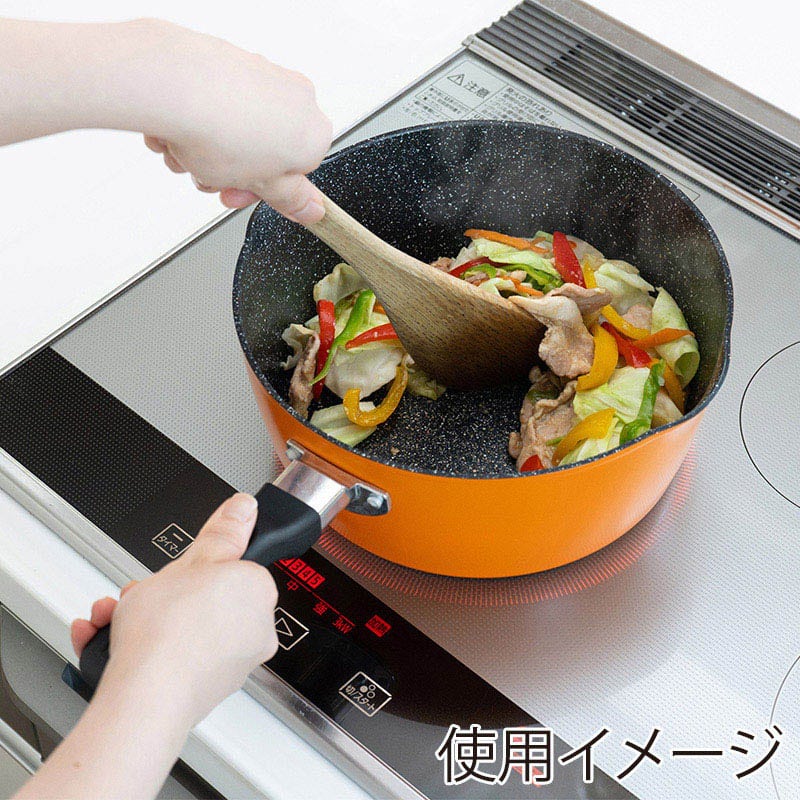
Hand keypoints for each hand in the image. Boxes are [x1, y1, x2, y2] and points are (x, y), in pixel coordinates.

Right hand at [71, 493, 278, 726]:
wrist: (145, 699)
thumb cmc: (170, 633)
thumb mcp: (192, 560)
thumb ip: (223, 532)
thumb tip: (246, 508)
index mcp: (258, 593)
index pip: (229, 568)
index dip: (193, 566)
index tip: (175, 570)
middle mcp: (253, 631)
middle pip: (201, 597)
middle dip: (159, 593)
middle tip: (140, 595)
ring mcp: (228, 664)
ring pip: (179, 627)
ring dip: (139, 617)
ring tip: (116, 618)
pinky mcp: (200, 690)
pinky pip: (166, 657)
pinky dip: (135, 647)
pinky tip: (108, 641)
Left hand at [136, 20, 331, 222]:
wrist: (173, 84)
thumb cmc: (221, 128)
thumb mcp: (262, 185)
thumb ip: (292, 200)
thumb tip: (311, 210)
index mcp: (314, 133)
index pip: (296, 173)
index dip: (264, 190)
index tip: (242, 194)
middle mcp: (295, 97)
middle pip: (264, 152)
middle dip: (233, 173)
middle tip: (213, 181)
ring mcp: (262, 74)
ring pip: (235, 130)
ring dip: (208, 152)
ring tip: (190, 155)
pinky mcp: (229, 61)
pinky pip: (216, 103)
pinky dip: (197, 121)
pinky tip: (182, 130)